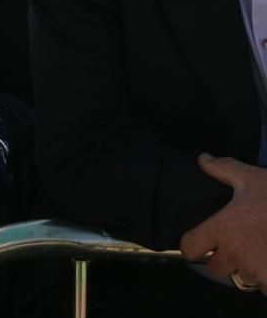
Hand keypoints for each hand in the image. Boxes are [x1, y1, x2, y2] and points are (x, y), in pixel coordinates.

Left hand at [180, 154, 266, 293]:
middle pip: (214, 269)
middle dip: (223, 261)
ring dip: (247, 271)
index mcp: (222, 228)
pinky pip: (263, 288)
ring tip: (259, 253)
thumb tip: (202, 159)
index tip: (202, 243)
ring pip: (241, 279)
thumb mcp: (251, 178)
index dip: (193, 246)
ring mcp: (255, 270)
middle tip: (237, 248)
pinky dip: (266, 280)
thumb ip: (223, 169)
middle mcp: (234, 252)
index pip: (189, 248)